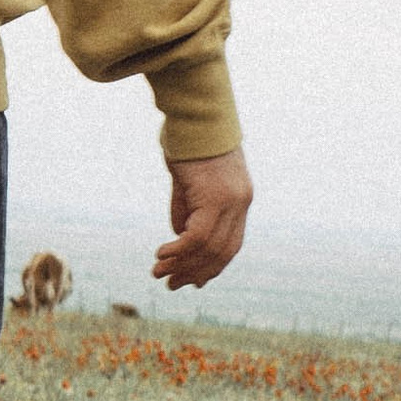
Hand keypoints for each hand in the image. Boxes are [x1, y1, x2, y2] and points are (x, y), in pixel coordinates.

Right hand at [154, 148, 252, 289]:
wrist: (195, 116)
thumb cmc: (189, 143)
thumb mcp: (190, 183)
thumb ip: (189, 210)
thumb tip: (181, 237)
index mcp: (240, 200)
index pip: (231, 245)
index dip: (212, 267)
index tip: (192, 281)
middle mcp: (241, 203)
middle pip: (221, 252)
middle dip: (195, 272)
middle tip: (171, 284)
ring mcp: (231, 201)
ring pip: (208, 247)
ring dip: (182, 264)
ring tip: (160, 273)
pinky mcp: (216, 197)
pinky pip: (197, 236)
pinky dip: (179, 250)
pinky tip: (162, 254)